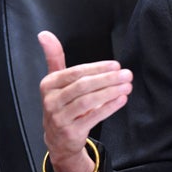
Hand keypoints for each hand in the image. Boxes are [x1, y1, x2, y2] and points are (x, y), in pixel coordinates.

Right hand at [38, 31, 132, 171]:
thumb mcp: (56, 80)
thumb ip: (54, 57)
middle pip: (83, 86)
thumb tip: (44, 33)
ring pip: (87, 101)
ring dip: (110, 92)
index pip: (76, 73)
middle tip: (127, 74)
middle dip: (108, 79)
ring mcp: (58, 118)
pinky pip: (91, 117)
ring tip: (127, 86)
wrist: (58, 138)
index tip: (117, 65)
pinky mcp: (69, 132)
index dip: (98, 68)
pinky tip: (122, 99)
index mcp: (49, 84)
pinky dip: (108, 108)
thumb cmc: (62, 102)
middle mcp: (50, 101)